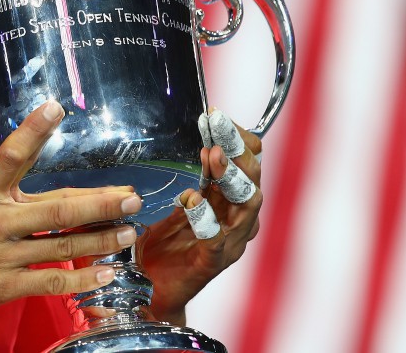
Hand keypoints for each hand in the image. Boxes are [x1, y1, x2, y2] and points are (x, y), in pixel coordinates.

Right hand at [0, 100, 142, 333]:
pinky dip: (82, 278)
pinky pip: (51, 282)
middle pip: (60, 208)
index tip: (57, 108)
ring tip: (129, 231)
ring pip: (64, 245)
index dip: (35, 130)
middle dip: (101, 202)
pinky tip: (105, 275)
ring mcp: (3, 257)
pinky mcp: (4, 287)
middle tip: (131, 196)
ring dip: (102, 238)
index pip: (11, 156)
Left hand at [140, 108, 262, 324]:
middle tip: (218, 126)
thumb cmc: (167, 244)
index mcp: (230, 202)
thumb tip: (204, 142)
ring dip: (229, 177)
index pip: (250, 163)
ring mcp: (230, 242)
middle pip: (252, 178)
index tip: (218, 117)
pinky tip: (191, 200)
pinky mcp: (212, 262)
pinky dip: (205, 217)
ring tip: (212, 155)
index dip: (240, 139)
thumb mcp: (180, 202)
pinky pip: (215, 238)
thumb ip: (196, 178)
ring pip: (246, 204)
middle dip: (238, 149)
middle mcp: (238, 220)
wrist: (153, 288)